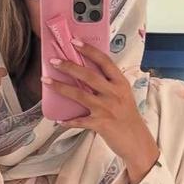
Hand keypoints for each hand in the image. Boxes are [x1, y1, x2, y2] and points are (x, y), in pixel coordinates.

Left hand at [42, 41, 159, 183]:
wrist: (137, 141)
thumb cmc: (128, 118)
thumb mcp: (123, 96)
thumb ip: (109, 85)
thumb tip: (87, 75)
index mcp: (120, 83)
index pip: (104, 61)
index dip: (89, 50)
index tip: (75, 42)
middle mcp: (114, 93)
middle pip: (88, 75)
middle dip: (69, 66)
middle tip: (54, 61)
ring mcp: (106, 109)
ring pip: (79, 95)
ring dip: (60, 87)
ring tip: (46, 81)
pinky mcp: (100, 124)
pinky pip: (79, 121)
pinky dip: (68, 121)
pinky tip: (58, 120)